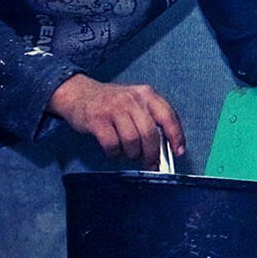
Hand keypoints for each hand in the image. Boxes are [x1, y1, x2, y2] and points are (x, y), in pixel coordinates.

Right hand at [51, 74, 185, 164]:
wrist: (78, 94)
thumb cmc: (111, 103)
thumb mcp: (135, 102)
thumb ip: (151, 118)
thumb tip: (167, 146)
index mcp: (146, 94)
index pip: (168, 116)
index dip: (176, 136)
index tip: (178, 152)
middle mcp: (132, 99)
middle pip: (150, 134)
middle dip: (152, 154)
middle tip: (150, 163)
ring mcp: (114, 108)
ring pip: (132, 142)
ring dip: (131, 154)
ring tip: (127, 152)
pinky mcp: (97, 120)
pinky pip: (112, 145)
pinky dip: (115, 153)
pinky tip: (113, 149)